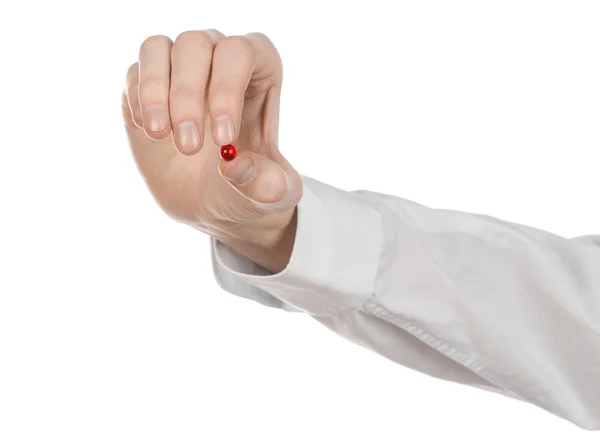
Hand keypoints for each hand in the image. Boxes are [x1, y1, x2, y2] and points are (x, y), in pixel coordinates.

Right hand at [121, 30, 302, 270]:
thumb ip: (268, 185)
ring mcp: (179, 68)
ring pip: (158, 48)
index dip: (228, 88)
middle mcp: (218, 58)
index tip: (223, 139)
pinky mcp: (144, 86)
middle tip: (189, 147)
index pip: (242, 51)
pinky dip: (138, 98)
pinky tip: (151, 132)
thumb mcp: (272, 196)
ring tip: (160, 136)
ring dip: (155, 92)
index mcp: (259, 72)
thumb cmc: (248, 185)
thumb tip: (237, 166)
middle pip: (197, 44)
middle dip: (188, 95)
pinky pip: (134, 71)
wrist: (211, 202)